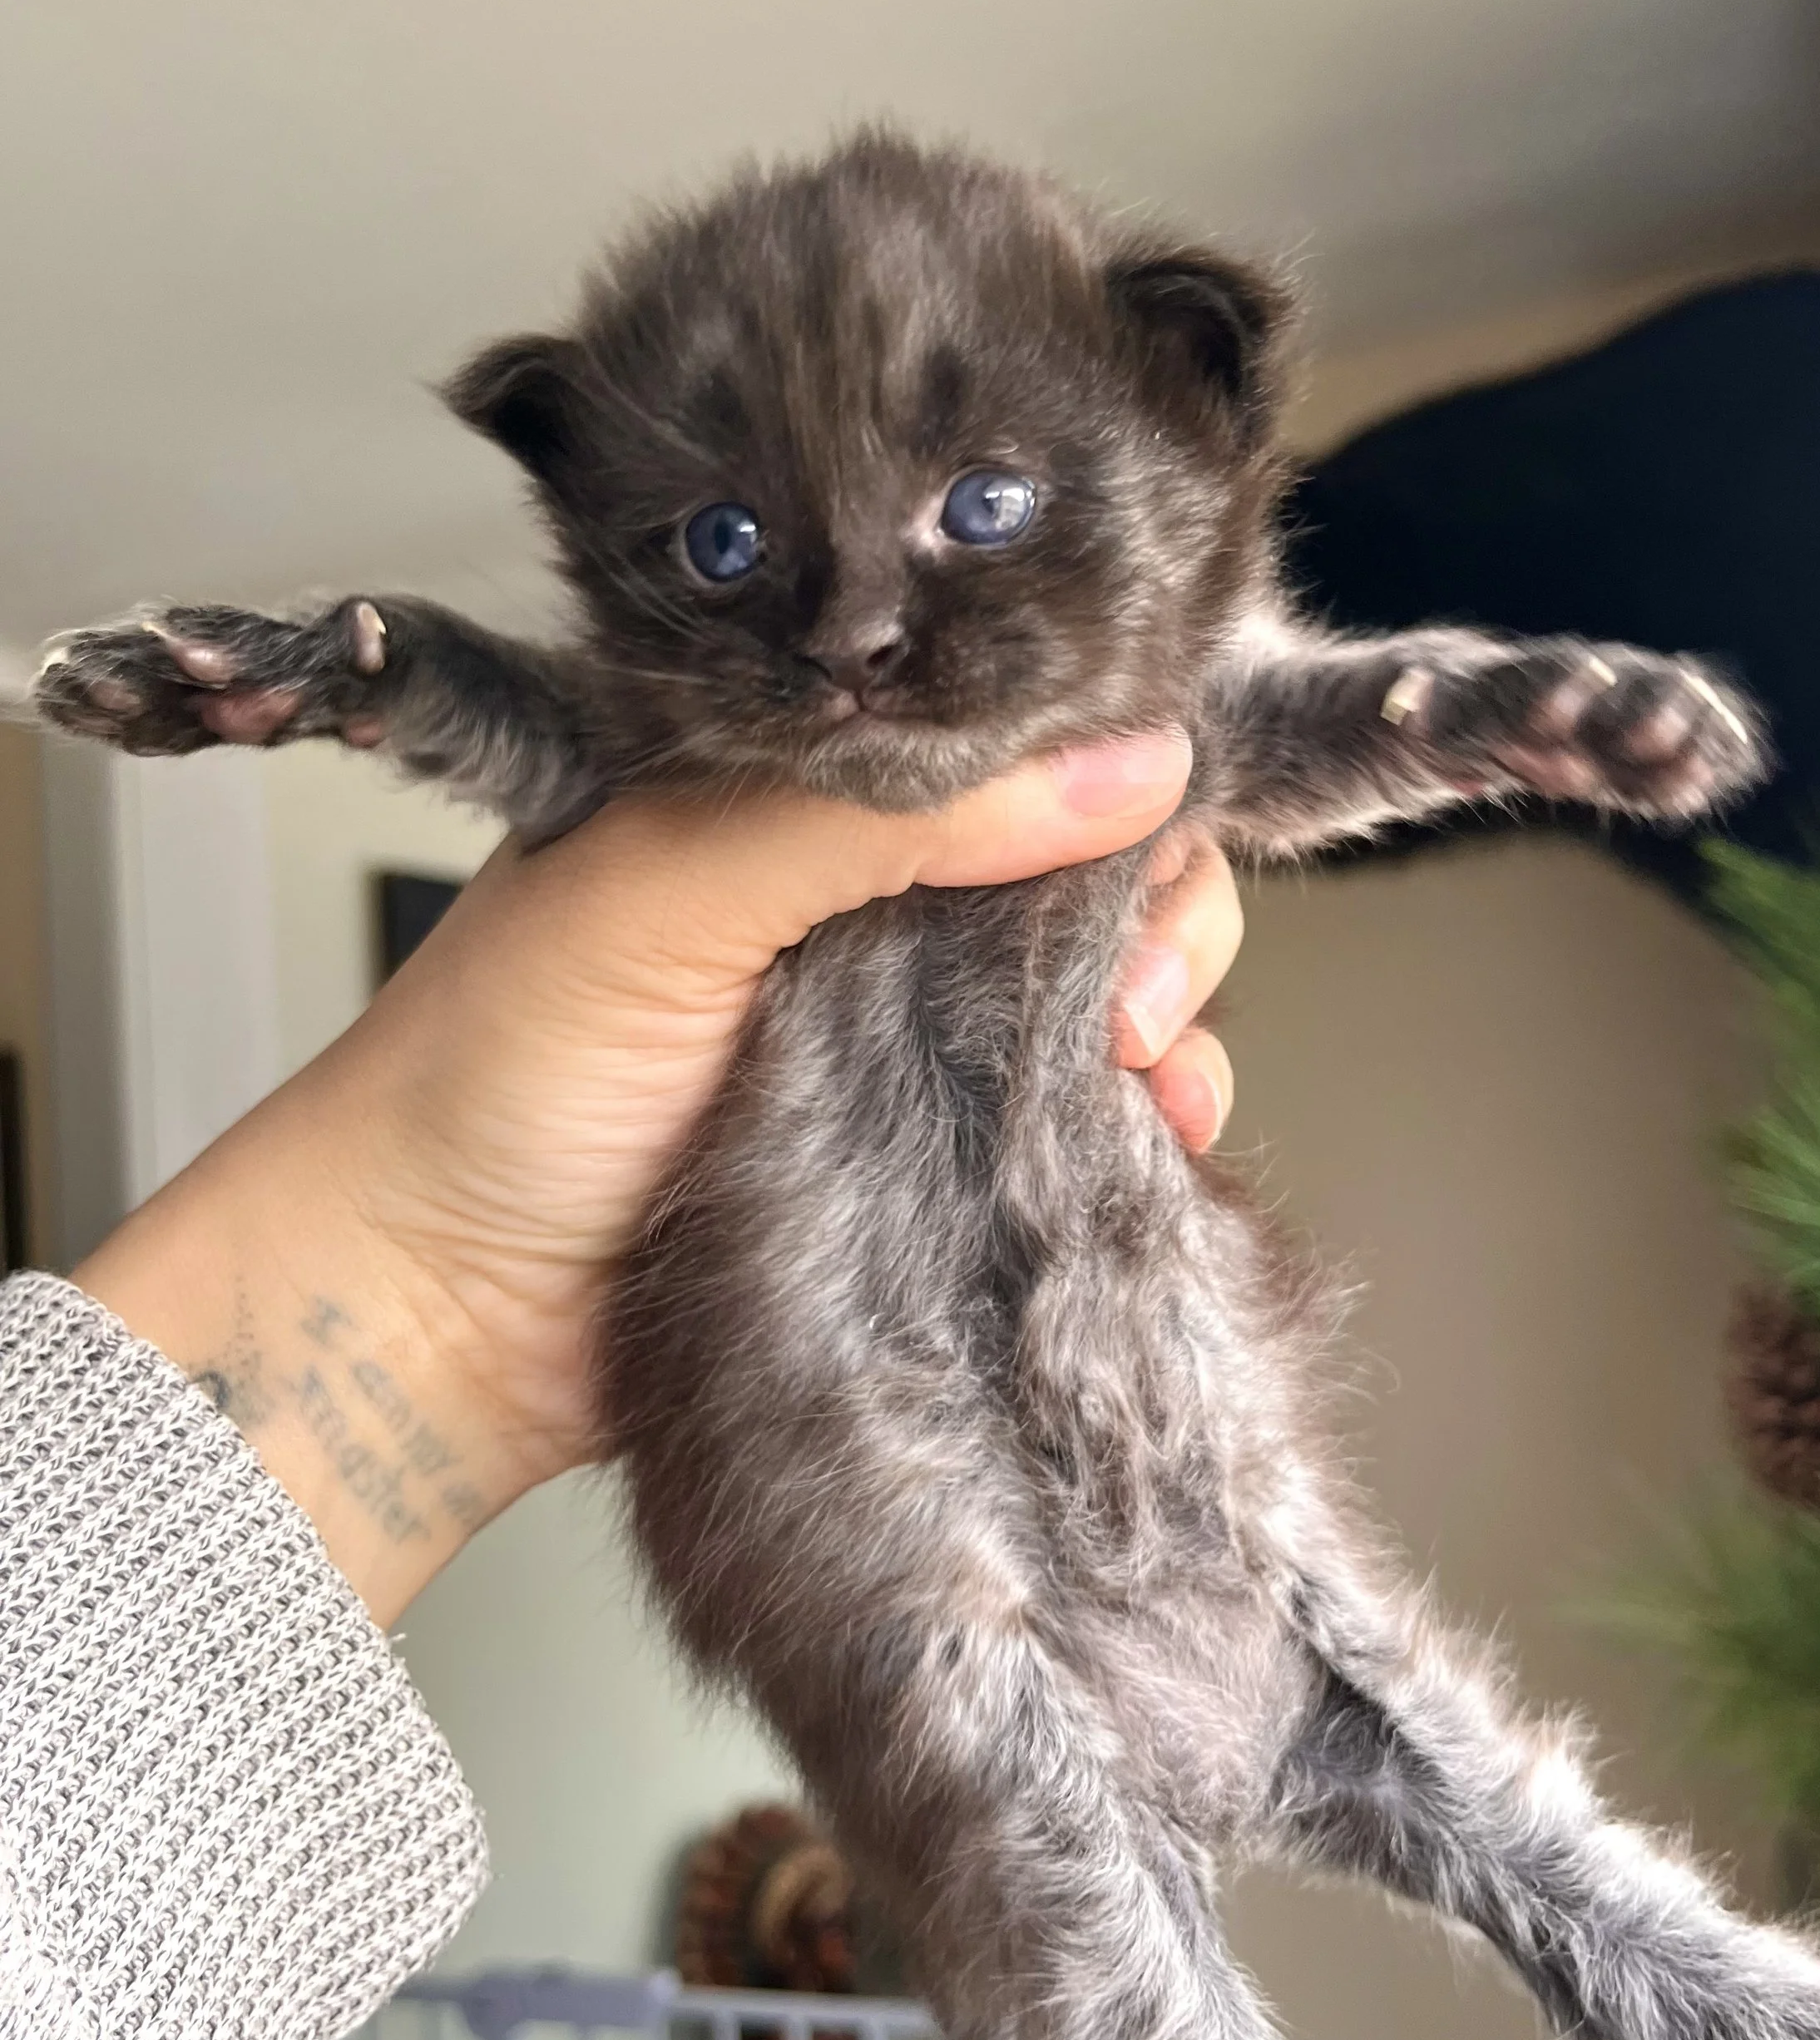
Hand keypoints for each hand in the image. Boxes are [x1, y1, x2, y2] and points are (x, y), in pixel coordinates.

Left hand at [74, 737, 1241, 1623]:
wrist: (432, 1314)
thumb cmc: (493, 1069)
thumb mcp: (673, 883)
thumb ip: (889, 808)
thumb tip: (1124, 758)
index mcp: (798, 786)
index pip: (999, 725)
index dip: (1096, 757)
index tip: (1144, 820)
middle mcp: (869, 896)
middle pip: (1083, 856)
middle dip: (1153, 907)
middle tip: (1130, 987)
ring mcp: (908, 1030)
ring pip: (1105, 986)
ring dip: (1166, 1017)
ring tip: (1142, 1066)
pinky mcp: (931, 1156)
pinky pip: (1081, 1120)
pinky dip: (1147, 1121)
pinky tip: (1157, 1133)